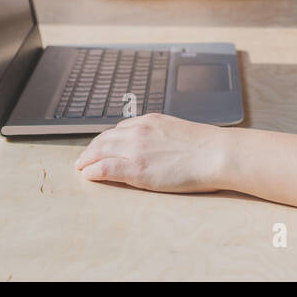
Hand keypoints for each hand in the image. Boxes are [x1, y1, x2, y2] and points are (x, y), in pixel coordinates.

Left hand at [75, 113, 223, 192]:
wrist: (216, 154)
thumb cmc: (206, 147)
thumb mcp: (178, 131)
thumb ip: (161, 135)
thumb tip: (158, 145)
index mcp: (150, 121)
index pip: (120, 129)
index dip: (108, 139)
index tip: (103, 146)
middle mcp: (138, 131)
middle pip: (104, 139)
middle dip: (92, 149)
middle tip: (84, 158)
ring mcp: (135, 149)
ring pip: (99, 151)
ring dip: (87, 159)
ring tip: (81, 167)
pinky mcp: (135, 169)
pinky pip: (103, 168)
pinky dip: (92, 171)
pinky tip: (87, 175)